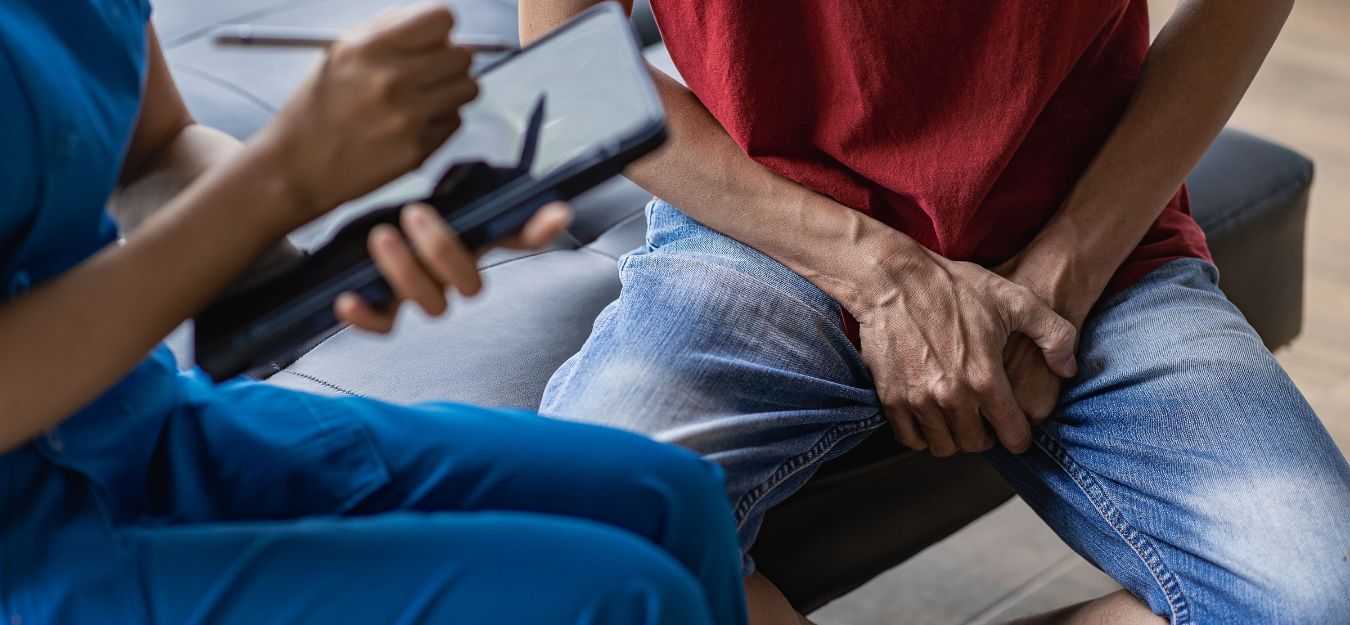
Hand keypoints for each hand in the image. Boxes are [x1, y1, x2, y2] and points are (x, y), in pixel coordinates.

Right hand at [255, 3, 477, 218]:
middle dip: (451, 60)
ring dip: (452, 90)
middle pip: (463, 54)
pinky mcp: (418, 149)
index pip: (442, 19)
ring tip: (424, 97)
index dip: (441, 28)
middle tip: (432, 71)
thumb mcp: (340, 53)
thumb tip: (439, 24)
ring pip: (468, 88)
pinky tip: (412, 125)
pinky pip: (455, 121)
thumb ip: (390, 31)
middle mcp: (392, 80)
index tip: (435, 38)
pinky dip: (441, 121)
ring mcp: (408, 118)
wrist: (298, 167)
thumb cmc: (318, 108)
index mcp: (370, 48)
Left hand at [334, 201, 571, 331]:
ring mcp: (423, 295)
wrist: (350, 234)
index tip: (558, 212)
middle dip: (443, 249)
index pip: (520, 238)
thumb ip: (464, 185)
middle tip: (415, 214)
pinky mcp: (386, 310)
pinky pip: (384, 327)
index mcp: (472, 241)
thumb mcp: (431, 195)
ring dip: (406, 271)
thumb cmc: (400, 214)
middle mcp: (454, 275)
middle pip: (471, 285)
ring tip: (381, 236)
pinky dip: (366, 317)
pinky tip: (347, 299)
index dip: (541, 230)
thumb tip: (499, 167)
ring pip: (433, 306)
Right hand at [852, 245, 1077, 455]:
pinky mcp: (891, 398)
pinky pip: (910, 438)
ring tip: (957, 418)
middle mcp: (952, 396)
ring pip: (943, 446)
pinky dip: (922, 434)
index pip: (1013, 434)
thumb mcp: (1015, 299)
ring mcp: (918, 400)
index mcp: (985, 378)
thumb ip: (1054, 334)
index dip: (1020, 436)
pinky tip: (930, 417)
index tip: (1015, 430)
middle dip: (985, 437)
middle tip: (984, 420)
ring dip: (953, 437)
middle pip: (976, 445)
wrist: (892, 279)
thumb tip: (1067, 369)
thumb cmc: (952, 286)